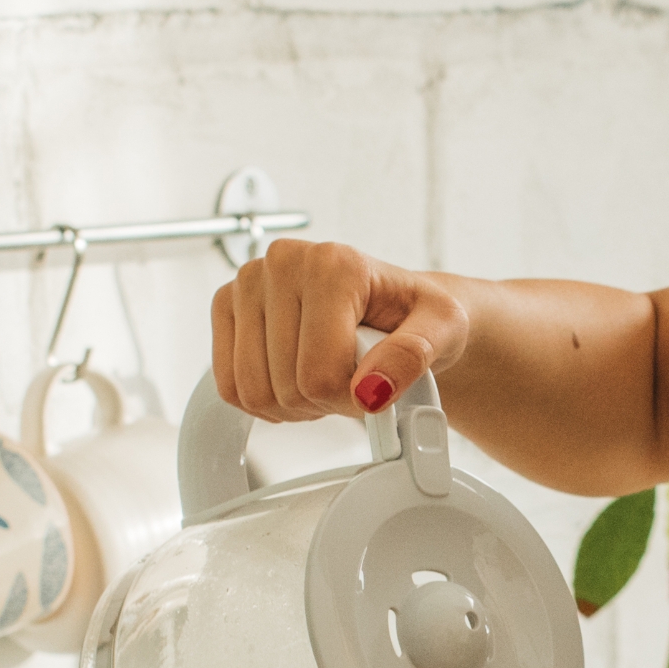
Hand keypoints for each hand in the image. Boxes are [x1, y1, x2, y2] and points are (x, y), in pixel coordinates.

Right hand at [210, 238, 471, 419]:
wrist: (395, 305)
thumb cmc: (415, 314)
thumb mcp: (443, 329)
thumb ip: (414, 355)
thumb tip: (371, 388)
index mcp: (334, 264)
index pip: (320, 373)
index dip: (350, 399)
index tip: (374, 386)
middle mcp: (283, 262)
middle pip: (286, 386)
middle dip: (323, 401)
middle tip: (351, 381)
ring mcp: (248, 282)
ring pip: (253, 391)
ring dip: (293, 404)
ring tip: (325, 376)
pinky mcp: (225, 305)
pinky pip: (229, 386)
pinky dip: (264, 400)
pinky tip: (293, 377)